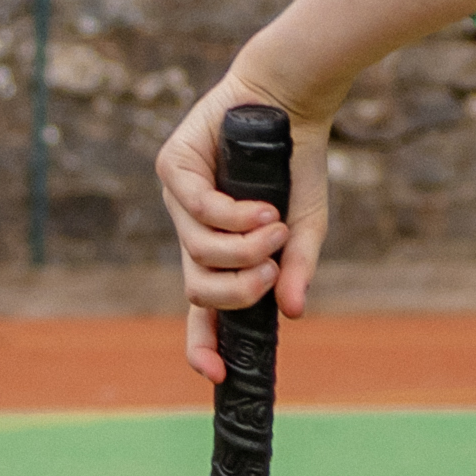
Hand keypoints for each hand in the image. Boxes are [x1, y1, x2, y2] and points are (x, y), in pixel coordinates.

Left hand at [156, 77, 326, 363]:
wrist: (290, 101)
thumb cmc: (295, 166)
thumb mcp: (304, 226)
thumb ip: (296, 268)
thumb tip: (293, 312)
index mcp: (216, 250)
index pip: (201, 309)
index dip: (203, 344)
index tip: (219, 374)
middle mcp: (190, 229)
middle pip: (198, 288)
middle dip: (239, 289)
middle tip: (274, 269)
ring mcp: (176, 199)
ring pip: (198, 252)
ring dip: (244, 249)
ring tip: (275, 228)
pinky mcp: (171, 166)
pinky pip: (197, 210)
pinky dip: (233, 217)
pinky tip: (263, 211)